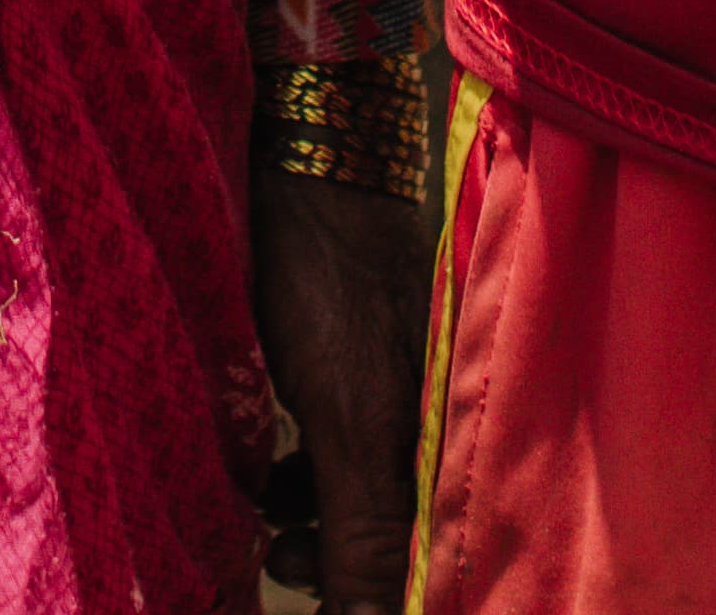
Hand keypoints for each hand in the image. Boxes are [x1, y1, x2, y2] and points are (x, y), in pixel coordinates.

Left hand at [249, 160, 427, 606]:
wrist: (310, 147)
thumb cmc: (333, 276)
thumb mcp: (349, 418)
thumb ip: (366, 529)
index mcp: (453, 440)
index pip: (435, 556)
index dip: (382, 597)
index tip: (337, 609)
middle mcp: (436, 419)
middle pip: (400, 532)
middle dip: (337, 566)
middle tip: (275, 561)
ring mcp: (395, 390)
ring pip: (359, 492)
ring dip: (311, 524)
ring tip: (263, 523)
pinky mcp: (356, 366)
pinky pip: (337, 448)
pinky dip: (301, 475)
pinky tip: (263, 472)